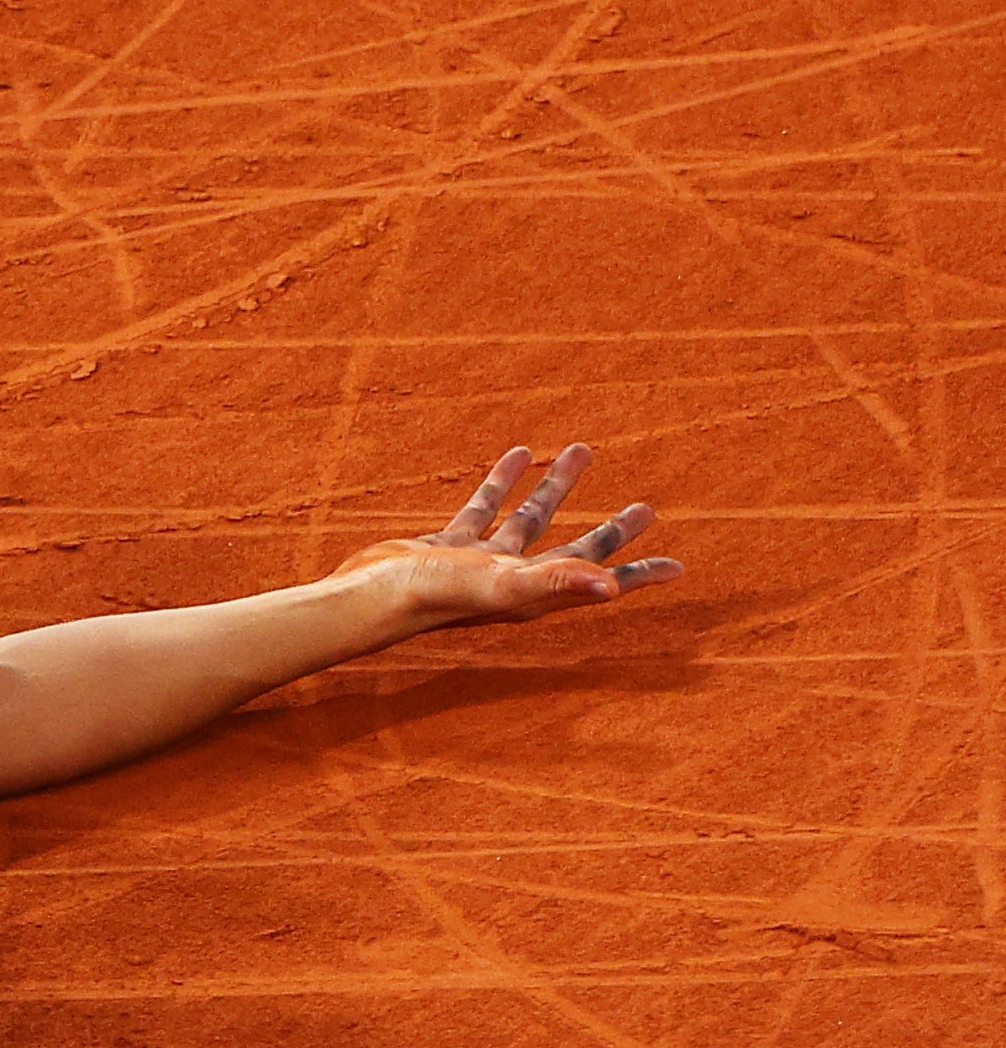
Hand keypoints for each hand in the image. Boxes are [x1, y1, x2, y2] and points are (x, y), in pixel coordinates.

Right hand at [336, 442, 682, 627]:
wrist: (371, 596)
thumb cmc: (436, 596)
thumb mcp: (503, 584)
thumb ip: (557, 580)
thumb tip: (613, 588)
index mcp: (538, 592)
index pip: (602, 580)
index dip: (640, 573)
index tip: (677, 567)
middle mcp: (516, 579)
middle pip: (577, 551)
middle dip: (611, 531)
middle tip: (646, 509)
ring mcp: (482, 562)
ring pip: (531, 519)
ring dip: (557, 487)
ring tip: (580, 451)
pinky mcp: (449, 544)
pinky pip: (485, 506)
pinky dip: (502, 481)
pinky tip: (516, 455)